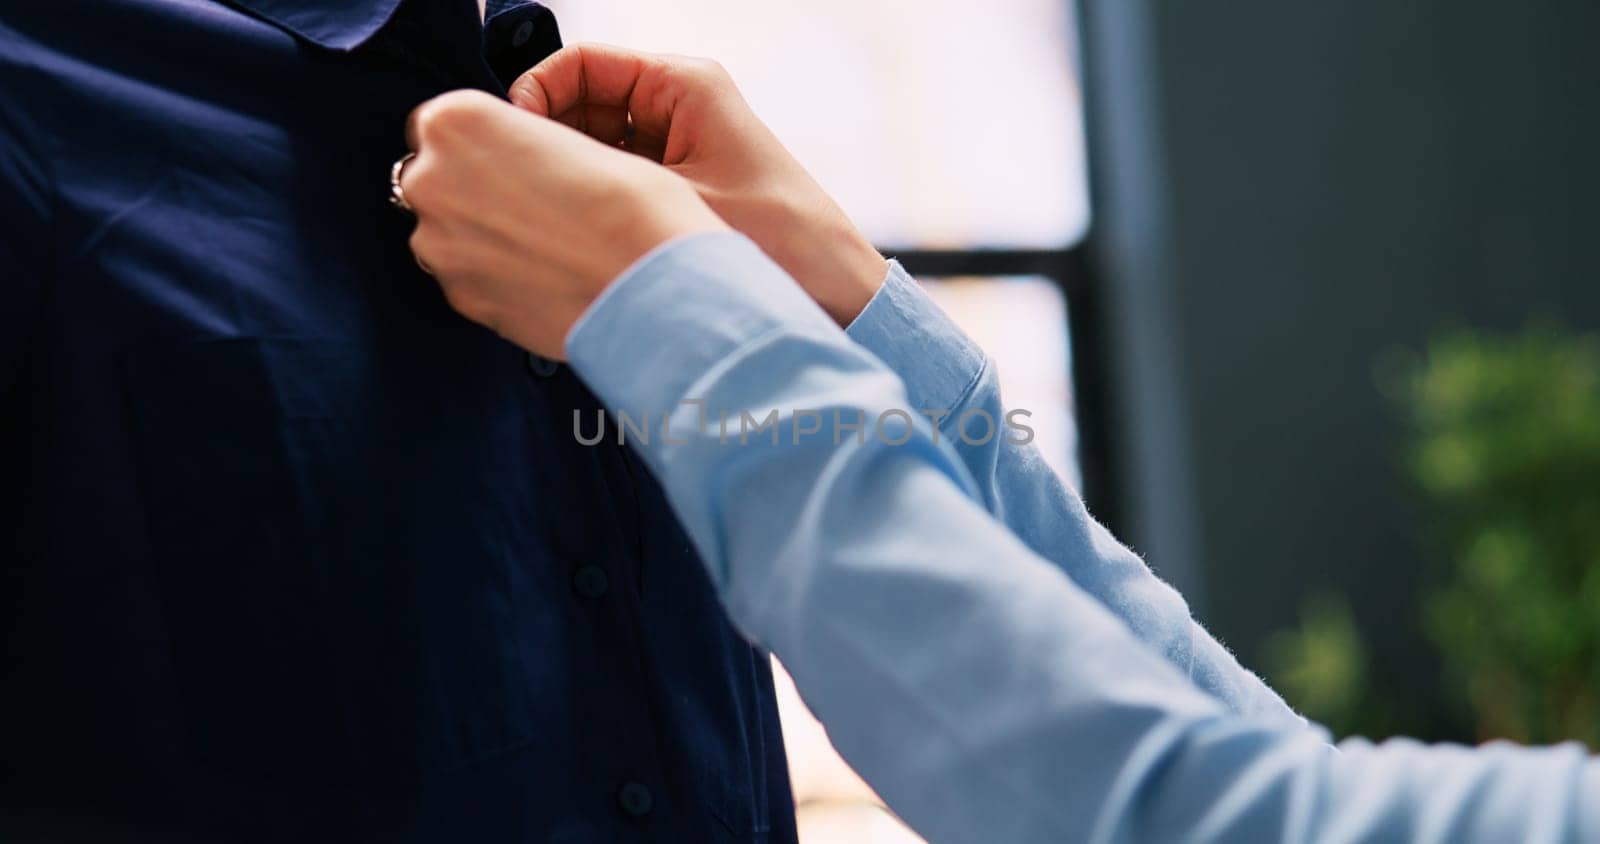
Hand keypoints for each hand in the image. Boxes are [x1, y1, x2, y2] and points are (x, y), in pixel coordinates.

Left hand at [399, 89, 725, 358]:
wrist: (653, 287)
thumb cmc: (633, 209)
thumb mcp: (570, 140)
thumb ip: (517, 148)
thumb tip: (505, 172)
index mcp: (458, 121)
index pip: (445, 124)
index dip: (484, 143)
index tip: (515, 160)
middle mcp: (433, 180)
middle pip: (436, 178)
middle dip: (475, 190)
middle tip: (535, 205)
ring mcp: (440, 246)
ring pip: (449, 233)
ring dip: (484, 236)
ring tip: (547, 244)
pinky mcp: (461, 298)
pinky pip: (468, 278)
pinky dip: (497, 276)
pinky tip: (545, 274)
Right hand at [510, 44, 887, 325]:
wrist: (837, 297)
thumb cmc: (783, 244)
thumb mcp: (676, 205)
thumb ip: (600, 180)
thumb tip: (524, 168)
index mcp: (683, 86)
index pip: (582, 63)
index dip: (536, 93)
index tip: (512, 139)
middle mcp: (678, 108)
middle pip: (580, 104)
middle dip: (546, 140)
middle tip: (517, 186)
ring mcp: (677, 148)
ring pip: (592, 146)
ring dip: (566, 175)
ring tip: (542, 214)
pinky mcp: (679, 189)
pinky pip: (616, 181)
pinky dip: (591, 201)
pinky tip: (572, 234)